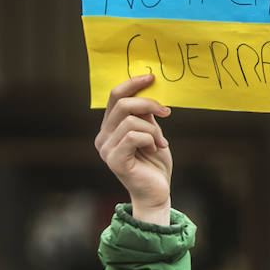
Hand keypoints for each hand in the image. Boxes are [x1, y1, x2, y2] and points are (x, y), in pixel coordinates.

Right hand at [96, 74, 172, 224]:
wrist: (157, 192)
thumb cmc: (154, 163)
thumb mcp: (152, 131)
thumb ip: (145, 113)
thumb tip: (148, 87)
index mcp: (109, 128)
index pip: (114, 96)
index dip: (132, 83)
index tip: (152, 77)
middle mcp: (102, 137)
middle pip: (121, 104)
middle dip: (148, 103)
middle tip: (167, 112)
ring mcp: (106, 150)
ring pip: (130, 120)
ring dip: (153, 129)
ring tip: (160, 142)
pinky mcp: (114, 160)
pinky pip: (133, 136)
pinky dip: (150, 138)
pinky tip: (156, 149)